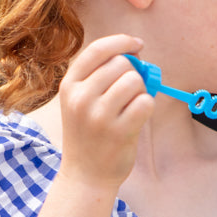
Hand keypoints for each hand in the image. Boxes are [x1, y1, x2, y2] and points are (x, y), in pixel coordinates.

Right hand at [56, 34, 154, 190]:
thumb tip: (136, 53)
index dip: (122, 42)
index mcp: (69, 85)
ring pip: (135, 81)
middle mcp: (81, 98)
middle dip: (134, 73)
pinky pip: (146, 102)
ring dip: (141, 91)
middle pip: (122, 64)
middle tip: (131, 91)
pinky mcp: (119, 132)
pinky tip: (137, 118)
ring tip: (131, 107)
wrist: (85, 175)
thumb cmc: (89, 133)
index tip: (137, 45)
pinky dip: (147, 107)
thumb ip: (101, 76)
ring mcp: (99, 116)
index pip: (97, 49)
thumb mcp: (81, 101)